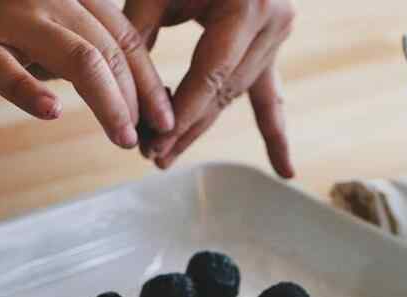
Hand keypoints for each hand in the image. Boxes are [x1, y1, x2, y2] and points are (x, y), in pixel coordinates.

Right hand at [0, 0, 173, 147]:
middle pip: (109, 50)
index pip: (124, 37)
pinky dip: (31, 92)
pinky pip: (8, 70)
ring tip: (122, 137)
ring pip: (78, 57)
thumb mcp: (50, 34)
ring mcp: (10, 17)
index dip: (149, 80)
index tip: (164, 116)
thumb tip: (134, 100)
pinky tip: (52, 112)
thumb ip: (87, 56)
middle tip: (145, 135)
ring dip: (107, 103)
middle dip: (135, 99)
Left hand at [125, 0, 294, 176]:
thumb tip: (122, 92)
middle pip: (222, 95)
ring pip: (235, 98)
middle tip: (152, 158)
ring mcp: (278, 38)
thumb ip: (137, 36)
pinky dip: (274, 132)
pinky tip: (284, 170)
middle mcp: (272, 25)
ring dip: (202, 127)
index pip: (209, 77)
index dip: (181, 114)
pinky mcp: (272, 48)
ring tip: (169, 155)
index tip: (152, 144)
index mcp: (247, 6)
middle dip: (186, 129)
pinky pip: (271, 96)